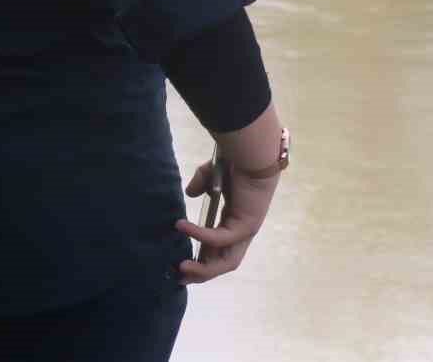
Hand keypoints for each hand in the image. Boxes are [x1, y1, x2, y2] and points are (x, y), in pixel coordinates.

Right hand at [175, 160, 277, 284]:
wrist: (252, 155)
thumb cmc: (235, 164)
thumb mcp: (210, 176)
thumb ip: (200, 185)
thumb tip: (190, 194)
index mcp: (235, 223)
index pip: (220, 251)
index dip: (203, 261)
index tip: (182, 266)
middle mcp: (242, 233)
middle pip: (224, 263)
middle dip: (203, 273)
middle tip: (181, 276)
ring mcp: (245, 232)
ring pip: (226, 261)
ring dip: (204, 268)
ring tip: (183, 267)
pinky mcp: (245, 226)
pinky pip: (219, 237)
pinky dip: (200, 235)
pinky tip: (182, 227)